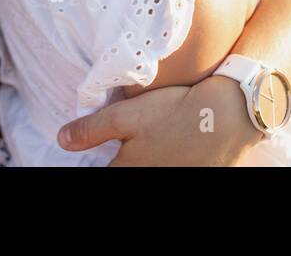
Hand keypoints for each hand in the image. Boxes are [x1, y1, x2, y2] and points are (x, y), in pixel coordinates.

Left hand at [57, 75, 264, 165]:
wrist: (228, 115)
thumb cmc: (174, 112)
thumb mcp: (126, 115)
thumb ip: (92, 129)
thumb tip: (62, 140)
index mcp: (128, 171)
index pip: (102, 173)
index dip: (95, 161)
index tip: (98, 153)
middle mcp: (151, 179)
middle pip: (126, 170)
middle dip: (120, 159)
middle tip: (124, 144)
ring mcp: (175, 179)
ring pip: (150, 169)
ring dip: (145, 158)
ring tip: (153, 141)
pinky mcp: (197, 174)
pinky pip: (174, 167)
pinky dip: (169, 159)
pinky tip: (172, 145)